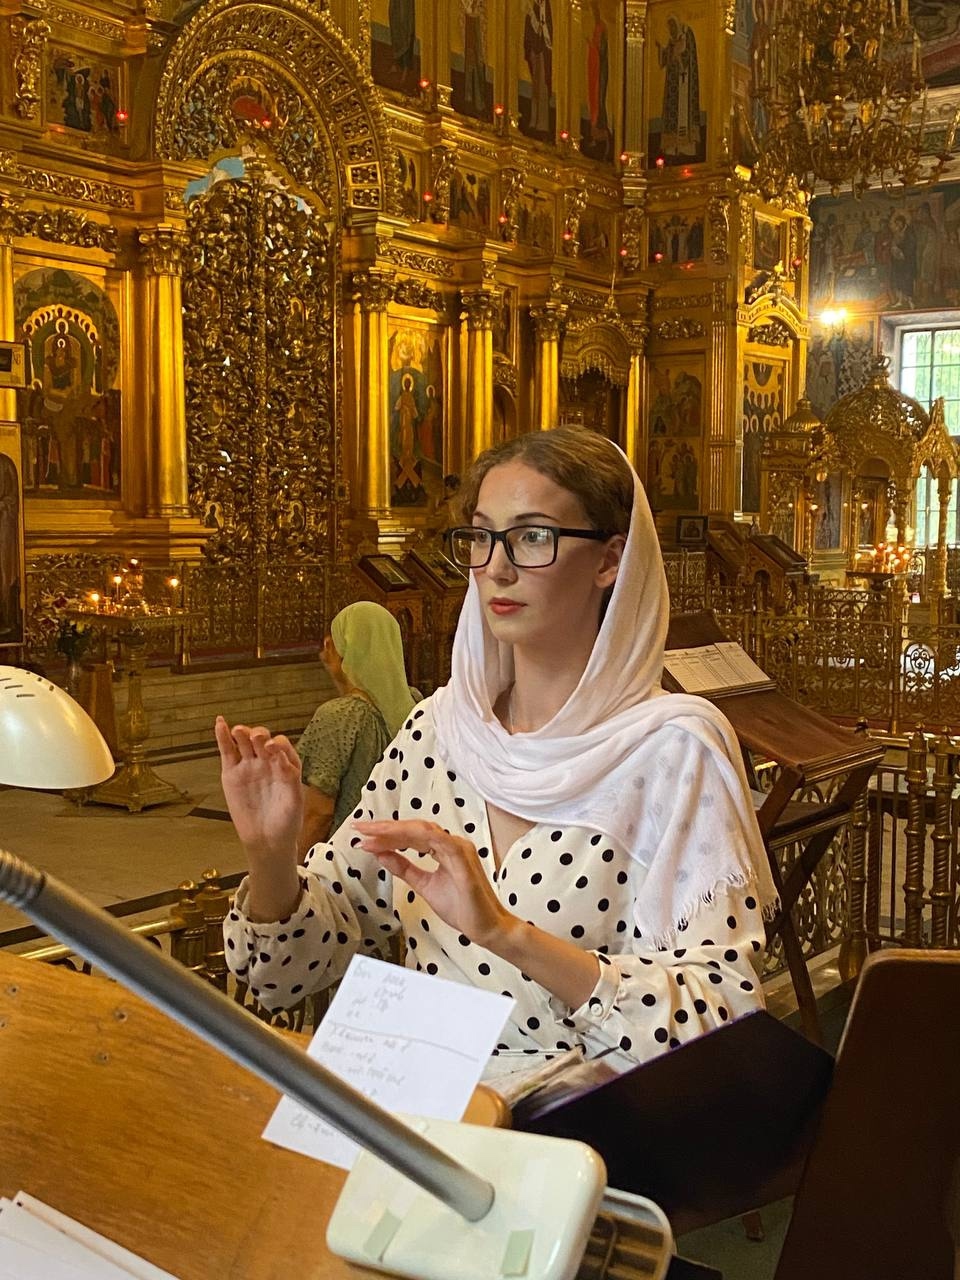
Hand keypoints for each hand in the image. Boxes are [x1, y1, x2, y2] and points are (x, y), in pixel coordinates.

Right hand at [215, 717, 302, 861]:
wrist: (267, 840)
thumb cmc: (286, 821)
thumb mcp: (294, 801)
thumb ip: (291, 779)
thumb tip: (283, 760)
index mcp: (286, 764)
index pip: (282, 746)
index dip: (277, 745)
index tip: (273, 749)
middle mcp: (267, 761)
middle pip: (262, 740)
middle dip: (260, 735)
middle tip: (257, 739)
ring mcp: (249, 765)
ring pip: (244, 742)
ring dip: (242, 733)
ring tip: (239, 730)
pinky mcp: (231, 773)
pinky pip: (227, 751)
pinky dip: (223, 737)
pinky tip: (220, 724)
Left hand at [352, 820, 510, 948]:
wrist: (485, 928)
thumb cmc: (462, 907)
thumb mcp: (424, 885)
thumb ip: (404, 869)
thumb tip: (381, 855)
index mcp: (444, 848)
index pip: (411, 835)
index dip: (386, 834)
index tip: (363, 837)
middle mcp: (452, 844)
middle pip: (414, 828)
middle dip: (385, 828)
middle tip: (360, 829)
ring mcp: (459, 849)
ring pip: (422, 830)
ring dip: (395, 831)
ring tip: (371, 835)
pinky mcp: (463, 859)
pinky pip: (439, 841)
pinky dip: (416, 838)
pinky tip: (396, 840)